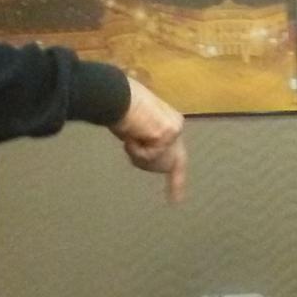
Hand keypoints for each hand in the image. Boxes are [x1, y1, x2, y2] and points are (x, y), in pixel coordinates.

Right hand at [110, 77, 187, 202]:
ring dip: (138, 155)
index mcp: (170, 122)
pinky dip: (134, 149)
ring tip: (130, 136)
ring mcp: (174, 132)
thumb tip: (137, 145)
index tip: (176, 201)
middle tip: (146, 161)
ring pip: (155, 164)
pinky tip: (131, 135)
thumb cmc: (120, 105)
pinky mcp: (168, 134)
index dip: (176, 180)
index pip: (177, 156)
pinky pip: (147, 156)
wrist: (119, 95)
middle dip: (155, 166)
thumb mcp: (135, 126)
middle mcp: (177, 127)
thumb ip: (143, 138)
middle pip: (169, 165)